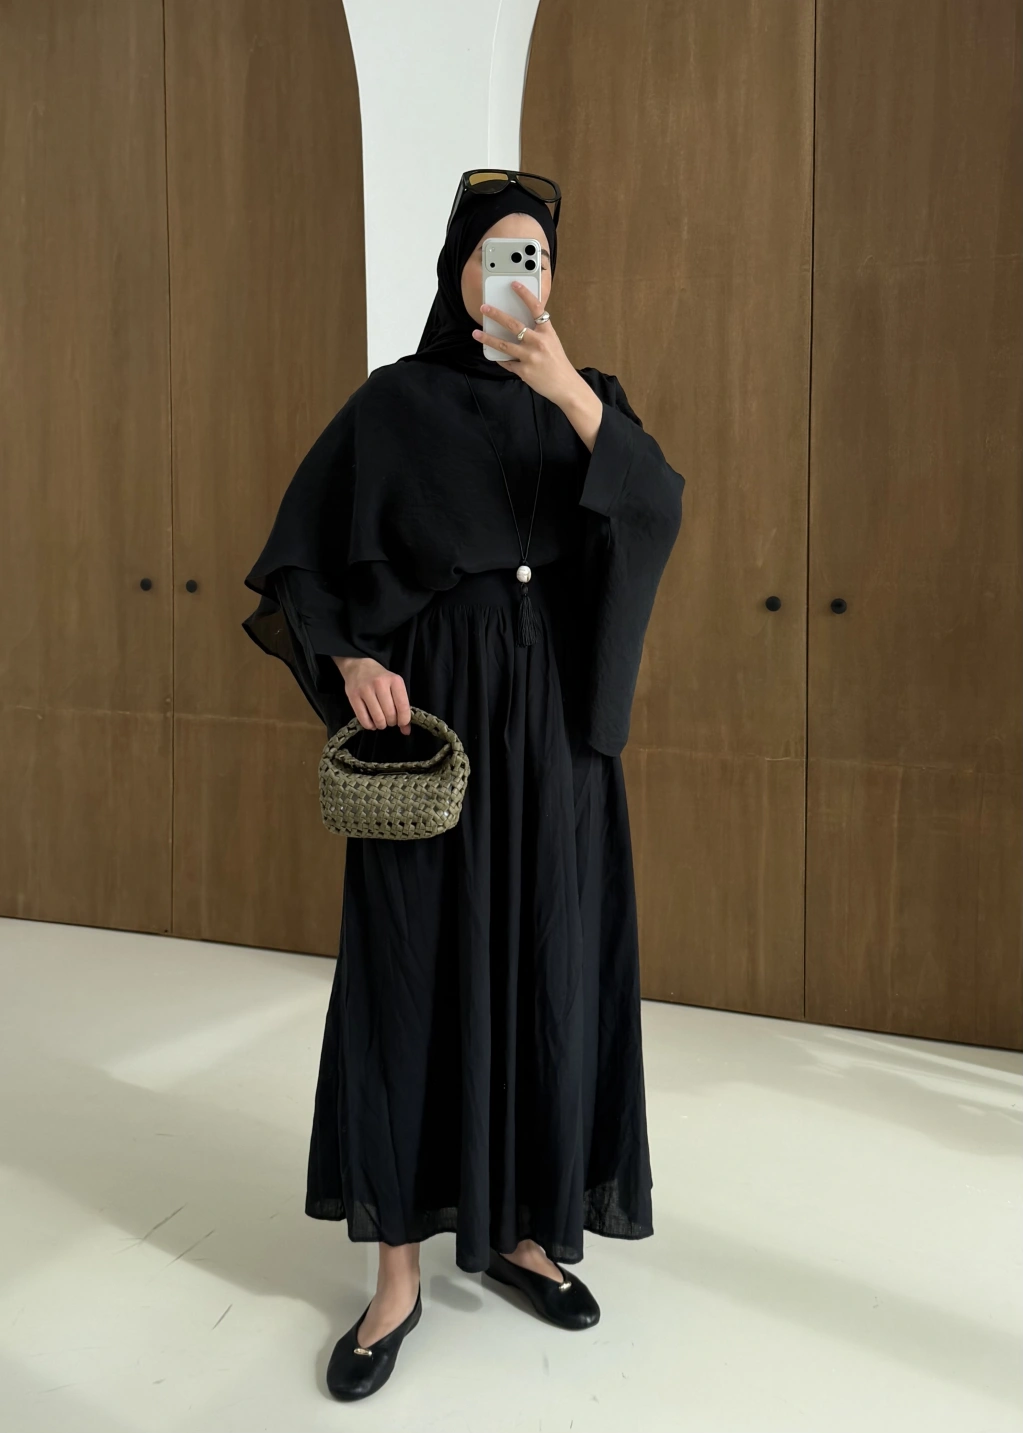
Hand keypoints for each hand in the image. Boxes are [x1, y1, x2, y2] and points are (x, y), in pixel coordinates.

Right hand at [333, 655, 411, 733]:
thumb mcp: (395, 686)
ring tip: (381, 722)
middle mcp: (380, 684)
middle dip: (392, 722)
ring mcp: (365, 690)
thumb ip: (402, 707)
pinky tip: (372, 723)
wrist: (359, 666)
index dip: (404, 720)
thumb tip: (406, 731)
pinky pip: (363, 719)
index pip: (403, 706)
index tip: (402, 724)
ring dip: (381, 725)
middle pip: (390, 714)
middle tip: (390, 720)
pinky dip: (369, 725)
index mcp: (394, 680)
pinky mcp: (353, 697)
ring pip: (377, 718)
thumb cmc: (381, 678)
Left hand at [471, 284, 603, 448]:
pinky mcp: (524, 371)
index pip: (536, 308)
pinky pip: (507, 363)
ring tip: (476, 333)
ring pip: (503, 345)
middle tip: (484, 308)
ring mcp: (530, 358)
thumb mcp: (552, 343)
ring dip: (487, 338)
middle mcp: (538, 342)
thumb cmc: (558, 364)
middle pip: (514, 324)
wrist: (566, 386)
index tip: (514, 284)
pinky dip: (499, 358)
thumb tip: (519, 325)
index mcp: (547, 332)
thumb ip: (538, 333)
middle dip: (496, 315)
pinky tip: (493, 354)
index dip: (525, 295)